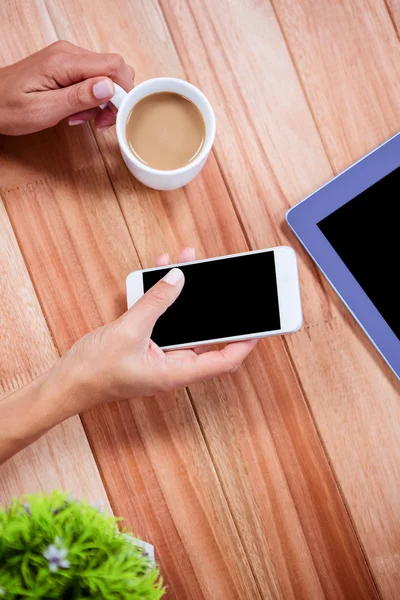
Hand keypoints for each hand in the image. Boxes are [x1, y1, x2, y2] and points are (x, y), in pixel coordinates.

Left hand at [0, 41, 133, 134]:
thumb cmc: (9, 107)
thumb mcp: (44, 109)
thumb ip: (78, 97)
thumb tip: (109, 87)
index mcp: (65, 61)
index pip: (113, 67)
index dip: (122, 93)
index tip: (114, 115)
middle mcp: (69, 54)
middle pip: (114, 69)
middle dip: (115, 99)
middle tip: (100, 122)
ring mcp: (68, 58)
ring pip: (106, 76)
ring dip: (102, 102)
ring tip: (82, 118)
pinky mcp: (67, 66)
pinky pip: (93, 79)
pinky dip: (92, 99)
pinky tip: (77, 111)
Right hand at [49, 248, 256, 411]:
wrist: (66, 382)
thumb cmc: (95, 371)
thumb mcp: (128, 331)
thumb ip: (155, 302)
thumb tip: (178, 278)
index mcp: (174, 372)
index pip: (222, 361)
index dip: (245, 343)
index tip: (261, 325)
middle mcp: (172, 365)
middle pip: (207, 336)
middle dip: (216, 305)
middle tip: (227, 281)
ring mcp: (160, 354)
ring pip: (184, 322)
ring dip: (187, 294)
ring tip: (191, 262)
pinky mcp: (147, 344)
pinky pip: (164, 319)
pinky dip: (164, 297)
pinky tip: (162, 272)